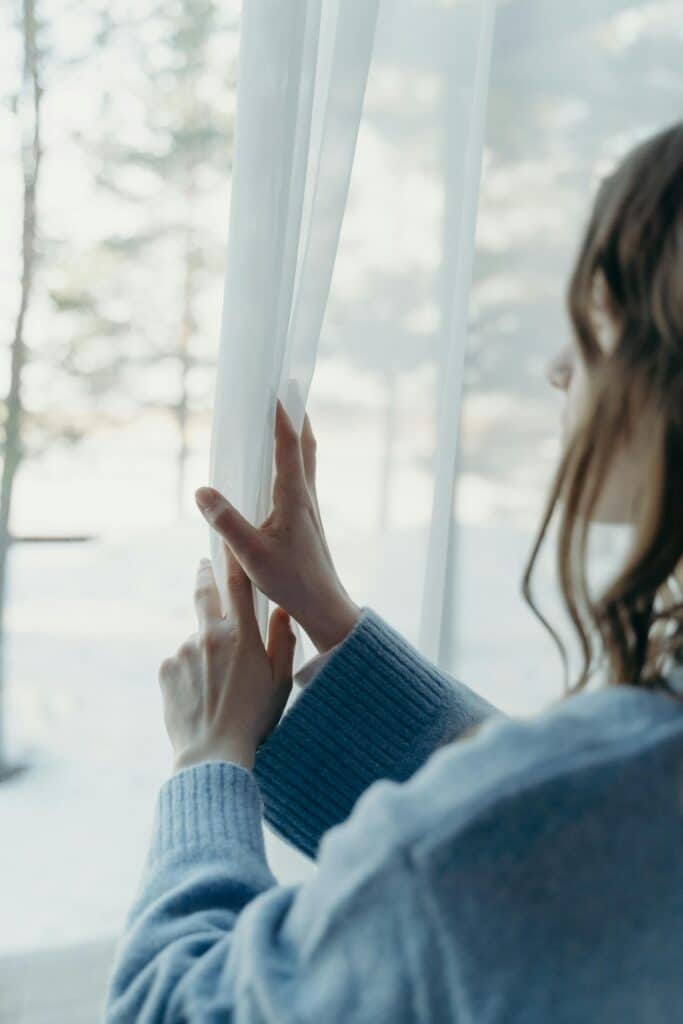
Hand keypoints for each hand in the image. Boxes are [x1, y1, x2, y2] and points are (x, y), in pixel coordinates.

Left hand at [159, 553, 295, 772]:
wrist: (211, 753)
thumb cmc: (253, 719)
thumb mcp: (280, 681)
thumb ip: (282, 641)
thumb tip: (281, 612)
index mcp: (241, 636)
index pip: (237, 585)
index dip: (234, 561)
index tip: (230, 545)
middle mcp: (209, 636)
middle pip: (204, 593)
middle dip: (205, 575)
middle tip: (205, 566)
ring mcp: (184, 650)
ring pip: (196, 638)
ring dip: (205, 648)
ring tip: (216, 683)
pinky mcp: (166, 668)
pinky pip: (180, 660)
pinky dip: (190, 668)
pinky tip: (201, 693)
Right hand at [195, 401, 360, 652]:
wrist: (324, 607)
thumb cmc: (292, 582)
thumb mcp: (251, 553)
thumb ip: (226, 521)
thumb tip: (201, 490)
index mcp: (295, 496)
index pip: (289, 445)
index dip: (281, 416)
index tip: (272, 389)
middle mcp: (307, 496)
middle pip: (306, 446)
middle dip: (296, 417)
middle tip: (288, 391)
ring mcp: (310, 508)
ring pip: (307, 462)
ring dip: (297, 437)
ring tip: (284, 420)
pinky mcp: (307, 521)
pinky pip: (302, 479)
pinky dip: (293, 461)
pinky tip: (280, 471)